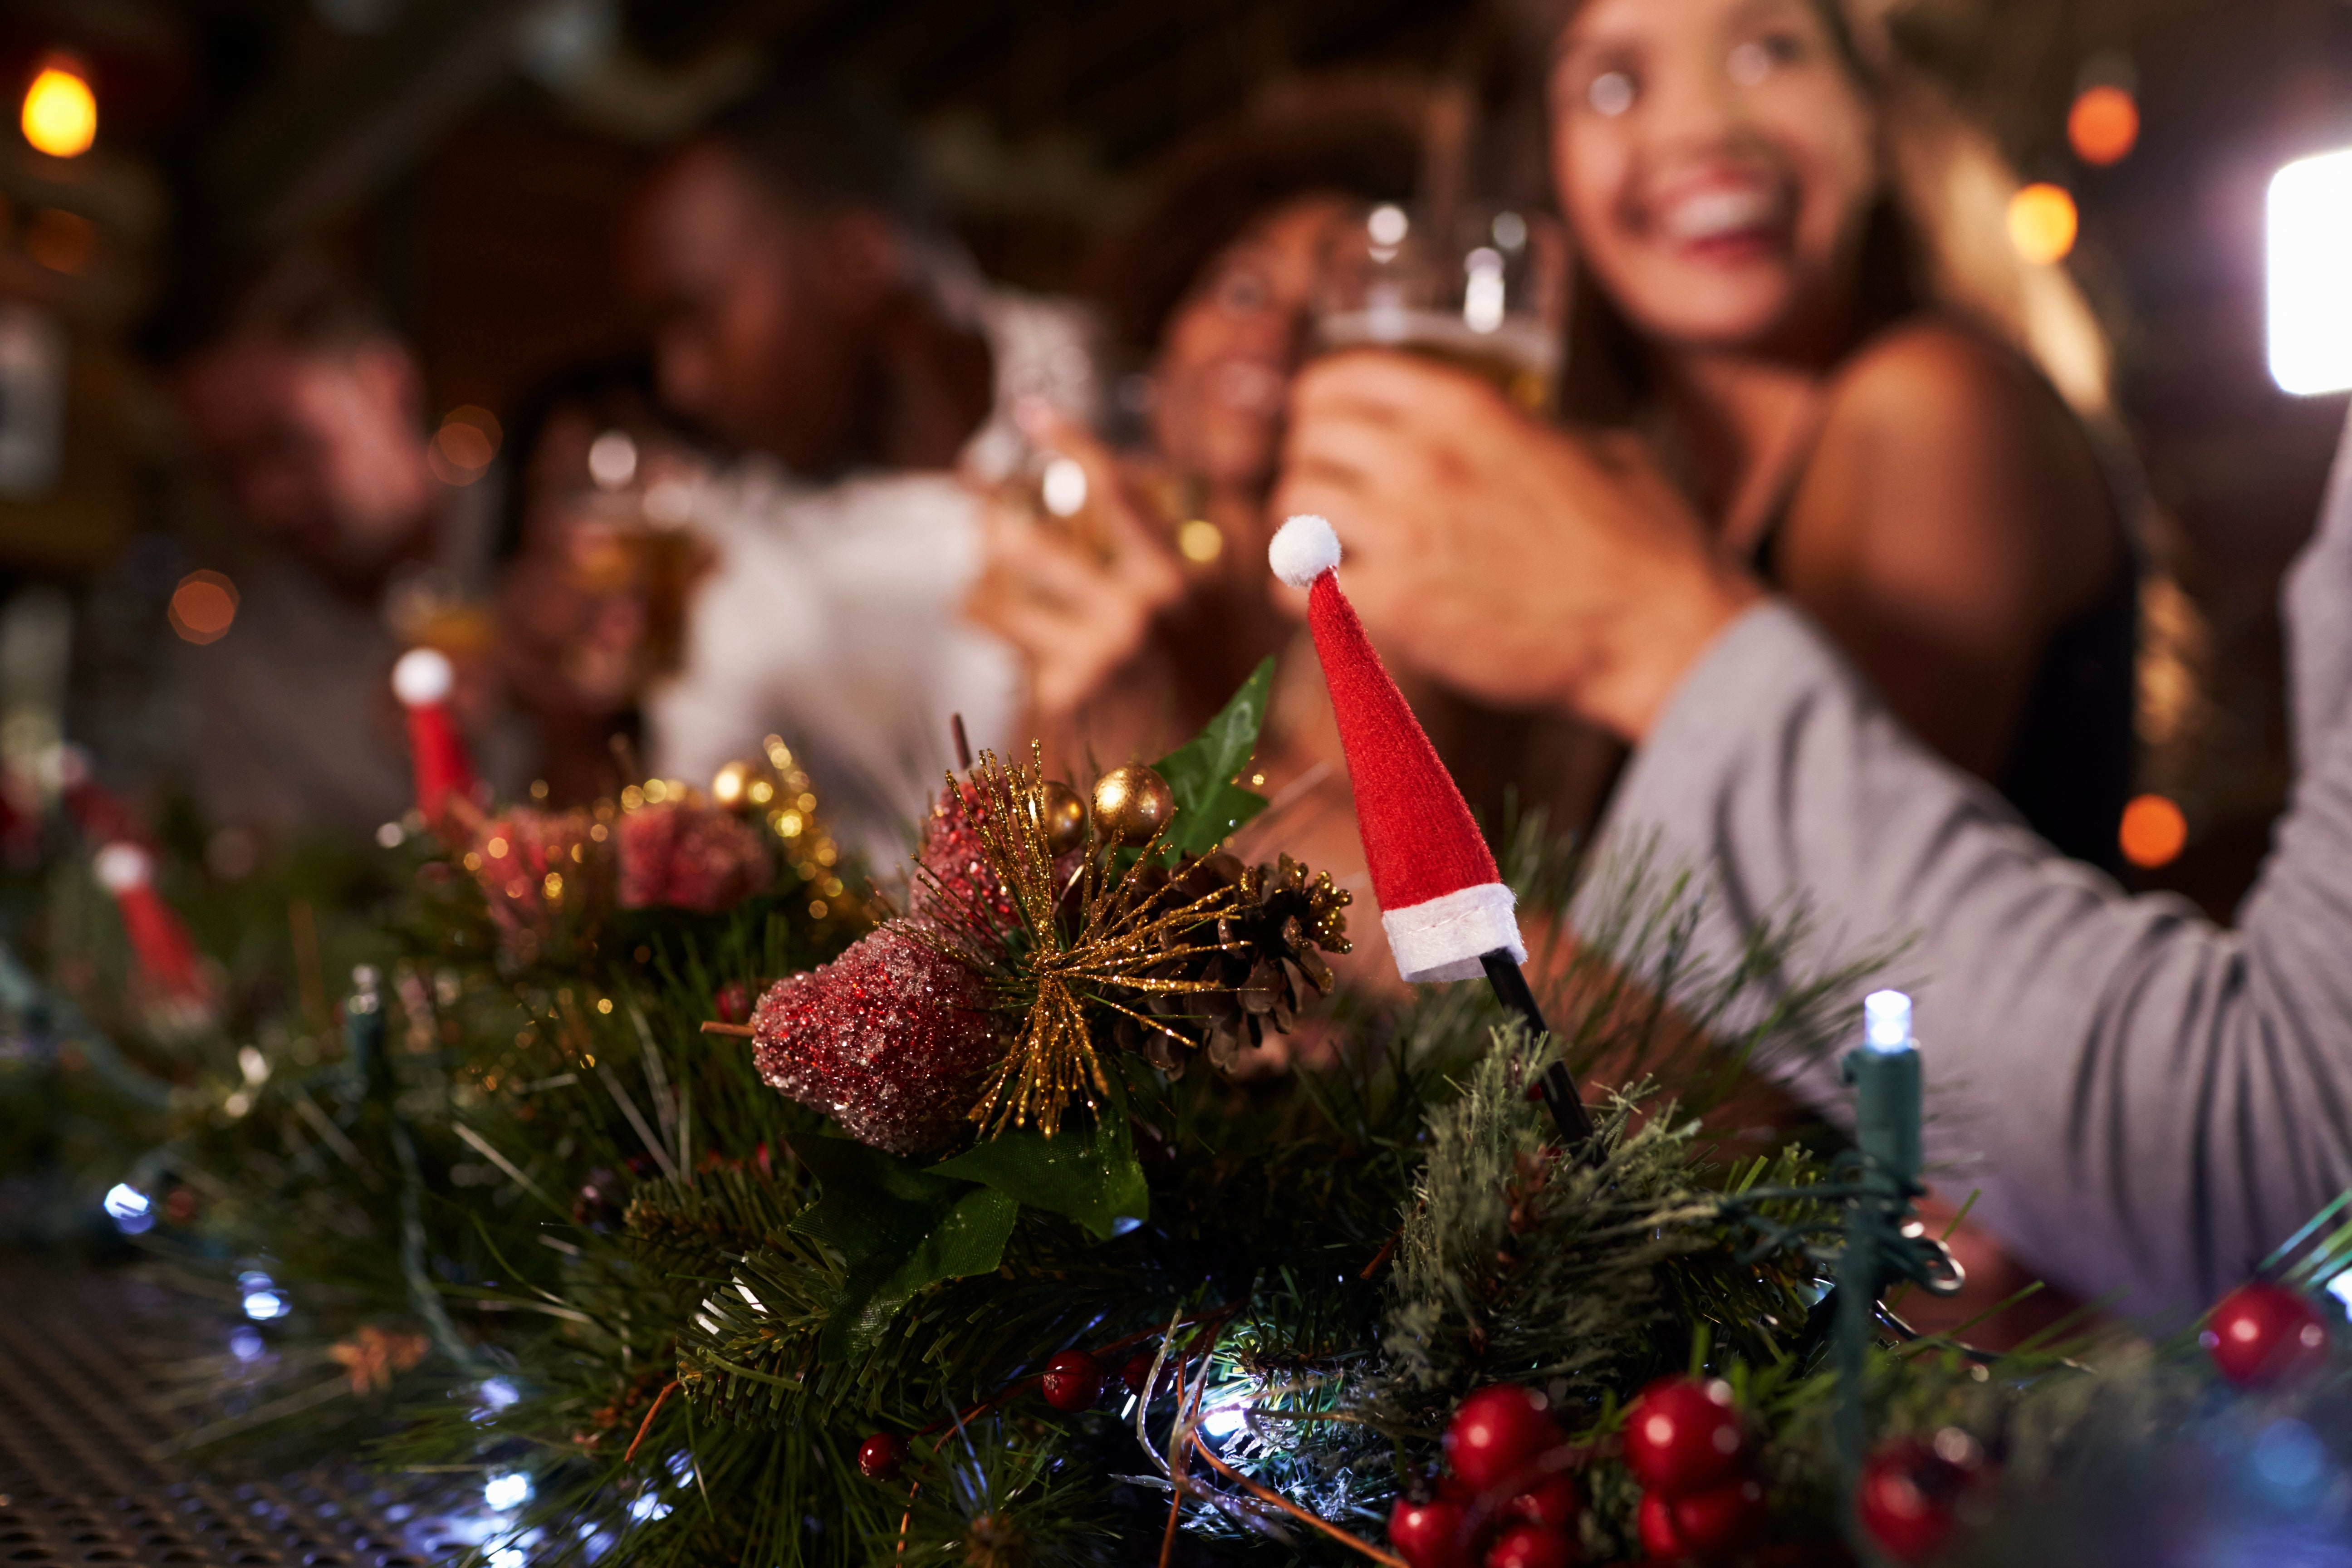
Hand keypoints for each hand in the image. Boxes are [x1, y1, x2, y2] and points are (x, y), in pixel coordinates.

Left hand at [965, 404, 1185, 720]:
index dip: (1071, 443)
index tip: (1032, 412)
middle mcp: (1135, 610)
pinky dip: (987, 621)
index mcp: (1169, 579)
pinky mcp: (1065, 691)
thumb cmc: (1198, 684)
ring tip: (979, 584)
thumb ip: (1171, 546)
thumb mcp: (1205, 607)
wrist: (1194, 769)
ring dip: (981, 582)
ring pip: (1000, 592)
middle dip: (988, 512)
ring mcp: (1096, 652)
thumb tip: (1129, 476)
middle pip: (1033, 539)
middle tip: (968, 488)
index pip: (1114, 492)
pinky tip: (986, 619)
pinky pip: (1002, 638)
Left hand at [1272, 351, 1760, 739]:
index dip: (1319, 399)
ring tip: (1327, 541)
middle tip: (1329, 488)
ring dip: (1301, 523)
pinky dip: (1299, 587)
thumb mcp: (1588, 445)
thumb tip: (1498, 424)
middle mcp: (1423, 459)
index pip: (1339, 375)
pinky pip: (1295, 583)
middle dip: (1310, 461)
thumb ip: (1523, 426)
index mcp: (1467, 406)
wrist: (1658, 631)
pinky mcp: (1396, 607)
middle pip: (1307, 438)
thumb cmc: (1641, 541)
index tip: (1324, 421)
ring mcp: (1404, 534)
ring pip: (1293, 505)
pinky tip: (1327, 593)